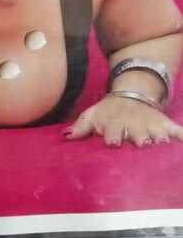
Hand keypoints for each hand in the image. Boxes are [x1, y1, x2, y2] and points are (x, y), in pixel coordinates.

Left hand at [63, 96, 182, 146]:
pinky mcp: (163, 124)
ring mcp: (149, 124)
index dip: (113, 135)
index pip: (113, 130)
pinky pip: (175, 129)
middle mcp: (133, 125)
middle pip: (136, 132)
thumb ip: (81, 127)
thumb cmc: (108, 113)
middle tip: (142, 142)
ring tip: (161, 140)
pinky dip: (180, 134)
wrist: (130, 95)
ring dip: (158, 135)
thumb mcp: (92, 115)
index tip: (113, 141)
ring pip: (155, 130)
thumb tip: (66, 136)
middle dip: (138, 136)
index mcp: (114, 124)